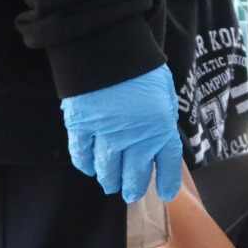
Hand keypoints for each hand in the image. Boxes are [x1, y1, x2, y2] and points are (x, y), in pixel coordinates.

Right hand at [60, 64, 182, 202]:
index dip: (166, 181)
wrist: (111, 52)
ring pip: (107, 168)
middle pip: (135, 172)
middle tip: (129, 195)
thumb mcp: (166, 93)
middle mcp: (135, 140)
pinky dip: (85, 163)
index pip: (167, 164)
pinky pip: (81, 153)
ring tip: (110, 185)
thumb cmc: (143, 67)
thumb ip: (161, 117)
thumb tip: (158, 132)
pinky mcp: (81, 128)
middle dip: (133, 186)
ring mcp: (106, 136)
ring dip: (109, 179)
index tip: (164, 193)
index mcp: (161, 129)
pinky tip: (88, 168)